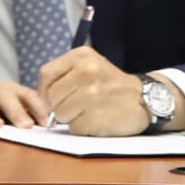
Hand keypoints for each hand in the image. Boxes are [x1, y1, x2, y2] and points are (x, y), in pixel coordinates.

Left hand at [38, 47, 168, 136]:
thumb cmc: (111, 84)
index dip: (44, 91)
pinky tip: (96, 120)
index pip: (46, 74)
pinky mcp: (96, 118)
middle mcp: (86, 72)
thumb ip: (65, 75)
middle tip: (77, 106)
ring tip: (89, 111)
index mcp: (82, 56)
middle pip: (52, 97)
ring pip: (60, 114)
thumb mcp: (90, 66)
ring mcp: (91, 96)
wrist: (145, 100)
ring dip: (70, 118)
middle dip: (59, 106)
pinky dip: (82, 128)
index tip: (52, 99)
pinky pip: (74, 128)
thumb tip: (39, 100)